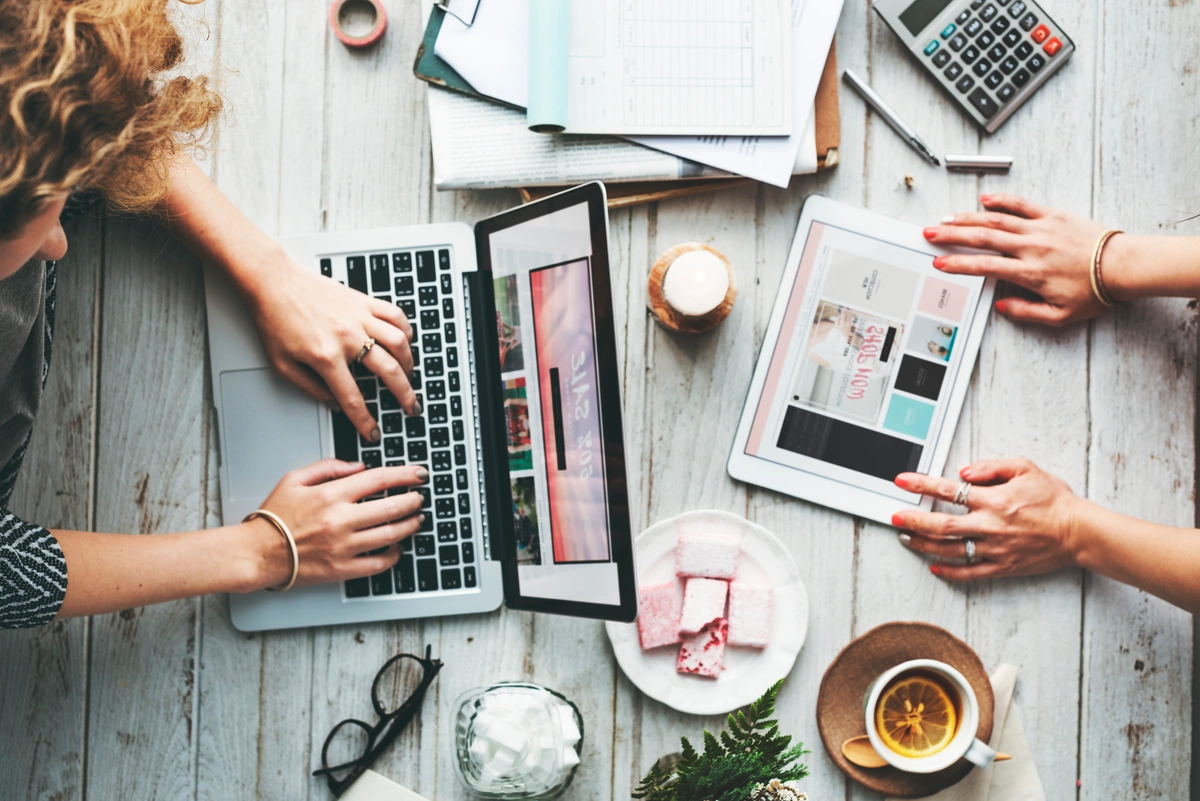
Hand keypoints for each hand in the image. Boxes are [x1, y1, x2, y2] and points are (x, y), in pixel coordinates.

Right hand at [248, 460, 427, 588]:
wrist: (258, 553)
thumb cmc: (274, 518)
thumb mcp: (294, 479)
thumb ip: (328, 467)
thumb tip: (359, 466)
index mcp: (331, 495)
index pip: (379, 479)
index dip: (405, 475)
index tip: (420, 474)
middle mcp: (341, 520)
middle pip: (393, 507)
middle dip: (414, 501)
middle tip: (420, 498)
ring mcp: (344, 546)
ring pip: (391, 535)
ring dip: (410, 526)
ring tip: (416, 519)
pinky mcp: (342, 569)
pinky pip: (378, 564)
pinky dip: (394, 555)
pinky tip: (397, 547)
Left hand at [249, 256, 417, 439]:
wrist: (273, 282)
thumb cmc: (275, 320)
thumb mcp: (282, 364)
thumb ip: (310, 388)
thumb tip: (334, 403)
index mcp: (326, 356)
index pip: (353, 398)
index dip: (365, 421)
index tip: (373, 431)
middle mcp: (347, 337)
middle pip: (389, 371)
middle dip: (405, 395)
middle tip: (411, 407)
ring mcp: (359, 317)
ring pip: (399, 343)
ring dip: (409, 363)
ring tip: (409, 374)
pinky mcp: (363, 301)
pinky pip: (395, 315)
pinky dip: (405, 330)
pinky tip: (404, 341)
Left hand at [891, 458, 1083, 580]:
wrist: (1079, 532)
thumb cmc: (1054, 500)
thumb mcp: (1025, 468)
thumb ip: (991, 467)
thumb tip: (963, 472)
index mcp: (993, 501)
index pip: (947, 491)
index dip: (921, 485)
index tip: (902, 482)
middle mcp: (990, 526)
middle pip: (941, 526)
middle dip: (913, 522)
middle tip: (894, 518)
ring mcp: (995, 549)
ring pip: (950, 550)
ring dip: (924, 546)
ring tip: (906, 539)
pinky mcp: (1003, 567)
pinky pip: (970, 573)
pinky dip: (950, 571)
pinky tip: (934, 567)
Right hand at [922, 194, 1113, 326]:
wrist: (1123, 265)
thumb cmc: (1095, 290)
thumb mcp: (1059, 316)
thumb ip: (1026, 312)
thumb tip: (1002, 306)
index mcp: (1029, 272)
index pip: (985, 266)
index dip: (959, 264)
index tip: (941, 263)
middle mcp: (1031, 247)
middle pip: (983, 237)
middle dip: (952, 235)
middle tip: (930, 233)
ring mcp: (1041, 228)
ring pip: (997, 219)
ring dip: (968, 218)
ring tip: (947, 218)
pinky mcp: (1053, 216)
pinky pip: (1022, 205)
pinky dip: (1002, 200)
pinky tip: (985, 198)